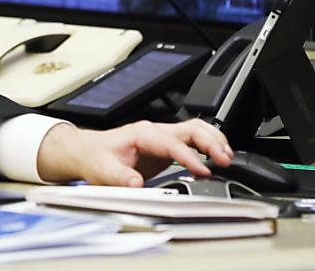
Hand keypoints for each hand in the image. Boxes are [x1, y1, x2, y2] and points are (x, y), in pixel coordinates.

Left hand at [36, 119, 233, 186]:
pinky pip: (193, 139)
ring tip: (227, 157)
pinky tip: (217, 156)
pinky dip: (209, 144)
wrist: (87, 151)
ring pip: (195, 129)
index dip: (189, 156)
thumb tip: (136, 184)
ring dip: (214, 140)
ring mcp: (162, 137)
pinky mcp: (166, 146)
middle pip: (191, 128)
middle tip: (225, 160)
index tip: (204, 171)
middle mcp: (155, 132)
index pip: (172, 143)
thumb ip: (120, 178)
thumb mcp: (103, 170)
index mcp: (142, 134)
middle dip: (210, 142)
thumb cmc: (95, 157)